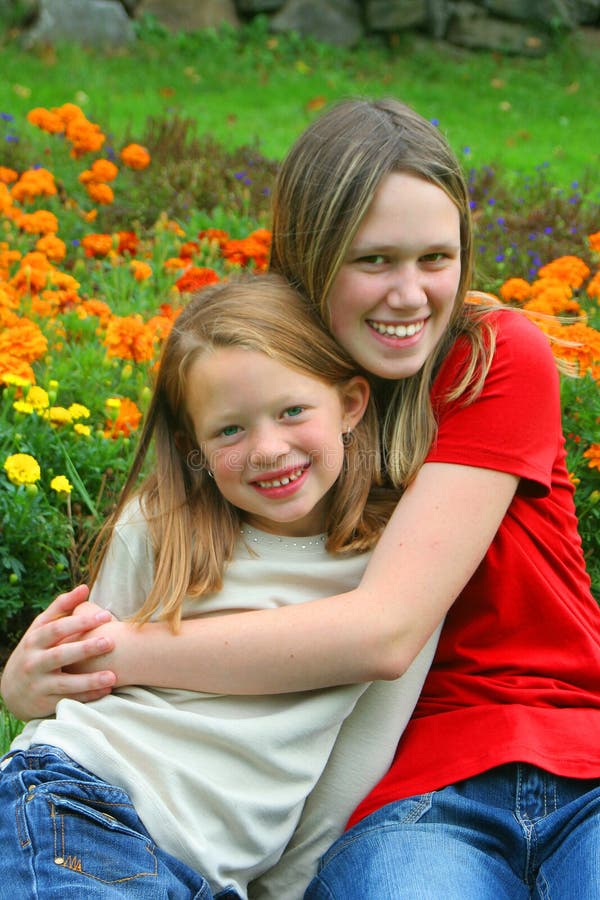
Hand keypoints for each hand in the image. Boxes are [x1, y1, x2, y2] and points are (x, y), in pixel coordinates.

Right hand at [0, 585, 116, 720]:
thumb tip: (85, 587)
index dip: (81, 622)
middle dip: (86, 648)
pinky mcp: (44, 703)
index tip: (106, 615)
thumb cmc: (35, 650)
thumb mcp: (41, 628)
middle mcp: (34, 662)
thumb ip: (62, 607)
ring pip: (65, 683)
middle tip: (111, 642)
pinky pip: (68, 700)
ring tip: (113, 676)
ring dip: (89, 680)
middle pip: (61, 654)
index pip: (58, 628)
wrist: (12, 689)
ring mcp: (38, 684)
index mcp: (35, 640)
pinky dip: (87, 696)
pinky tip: (106, 690)